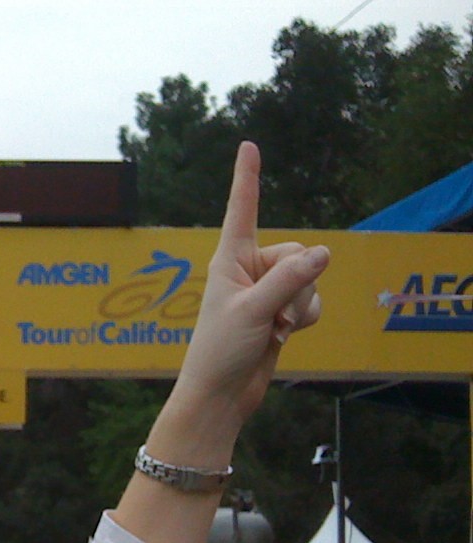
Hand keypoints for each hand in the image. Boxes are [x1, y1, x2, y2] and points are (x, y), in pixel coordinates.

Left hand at [170, 142, 328, 428]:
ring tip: (272, 329)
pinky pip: (312, 302)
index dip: (247, 178)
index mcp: (230, 260)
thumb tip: (325, 252)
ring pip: (310, 280)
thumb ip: (290, 280)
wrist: (222, 393)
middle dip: (295, 286)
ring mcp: (267, 290)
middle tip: (269, 315)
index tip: (248, 146)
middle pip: (299, 255)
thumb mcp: (254, 311)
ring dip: (299, 307)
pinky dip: (304, 318)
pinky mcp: (280, 310)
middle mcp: (249, 268)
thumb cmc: (220, 351)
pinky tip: (283, 335)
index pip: (242, 211)